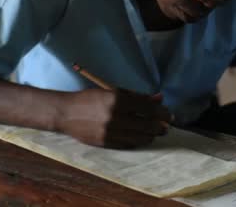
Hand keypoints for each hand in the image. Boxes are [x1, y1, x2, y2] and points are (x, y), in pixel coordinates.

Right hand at [56, 89, 171, 148]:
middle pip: (147, 124)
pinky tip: (142, 137)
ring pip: (140, 137)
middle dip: (160, 125)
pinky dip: (138, 141)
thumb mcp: (114, 92)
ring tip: (156, 132)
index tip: (169, 114)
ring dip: (151, 135)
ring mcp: (110, 132)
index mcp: (117, 99)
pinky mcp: (105, 143)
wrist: (66, 112)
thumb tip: (159, 98)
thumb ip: (138, 96)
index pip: (148, 107)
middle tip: (167, 125)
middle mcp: (115, 116)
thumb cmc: (91, 98)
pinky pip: (129, 144)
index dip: (162, 112)